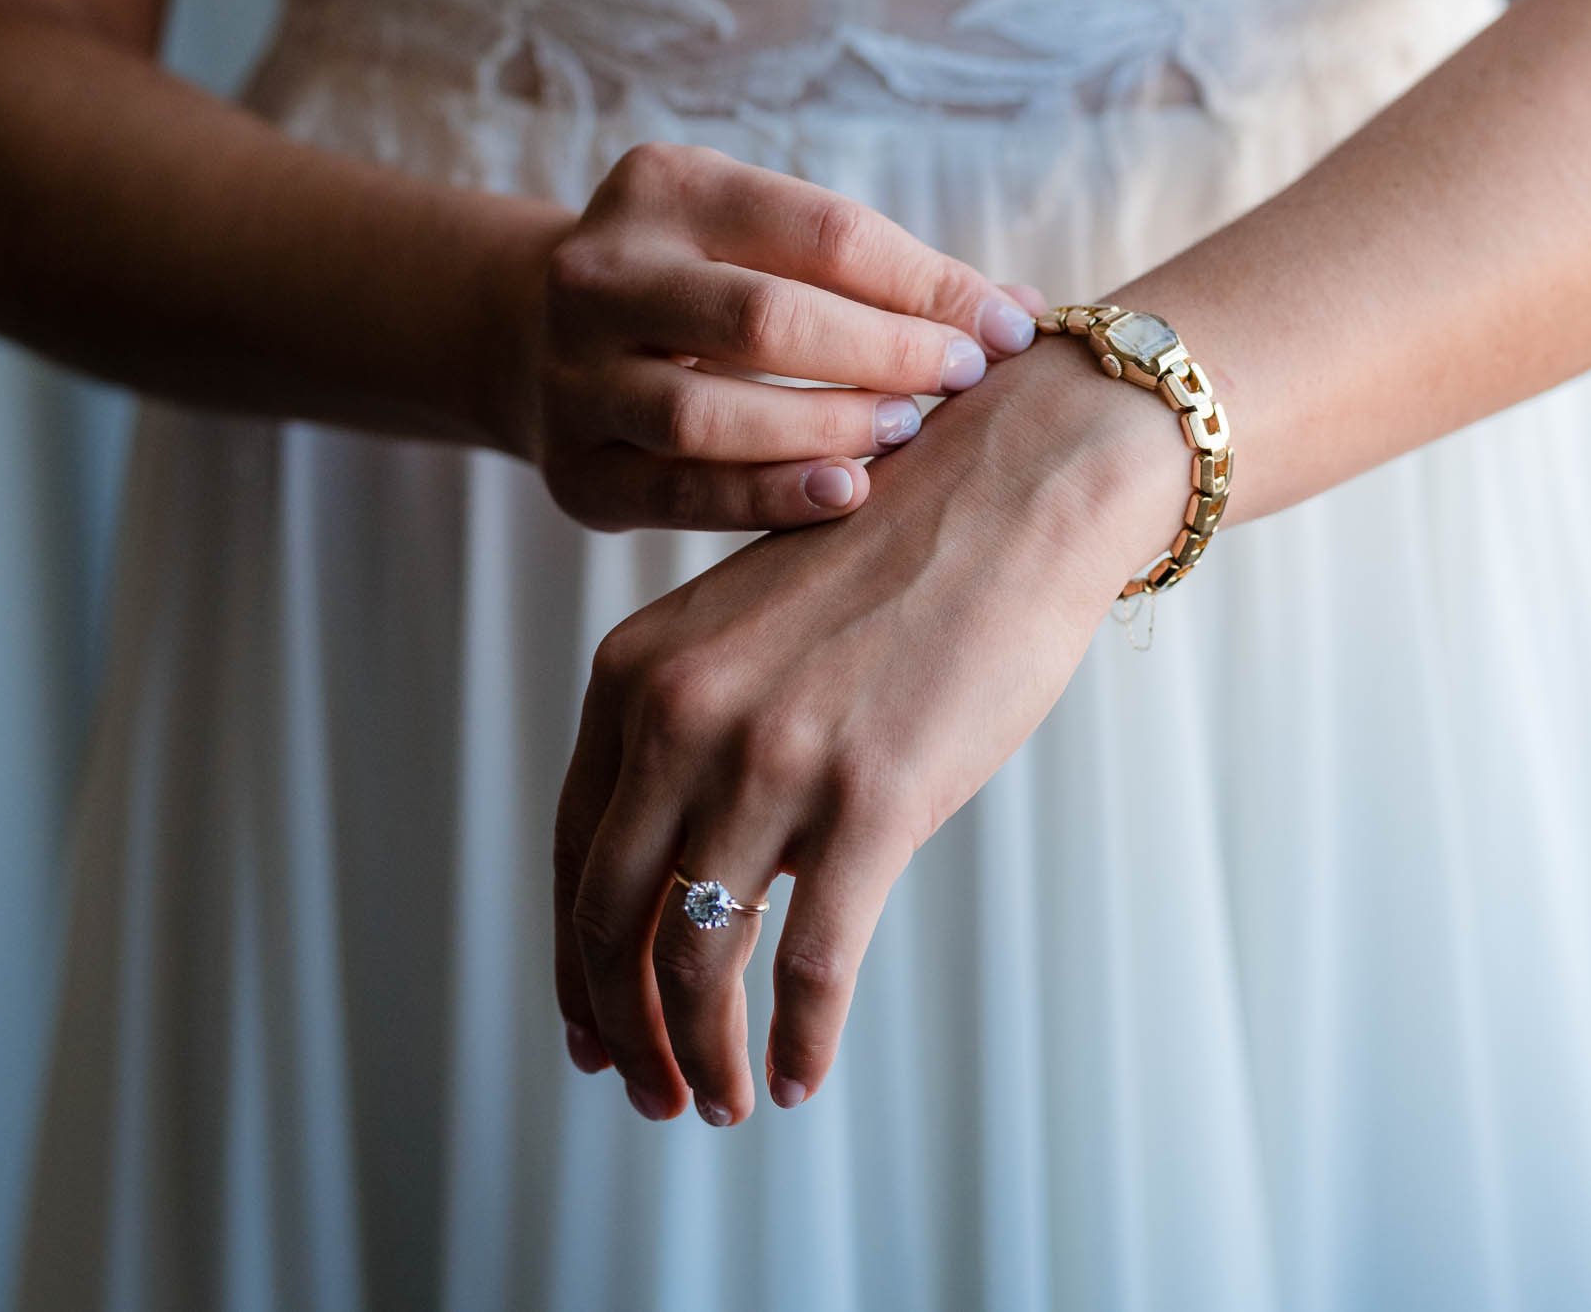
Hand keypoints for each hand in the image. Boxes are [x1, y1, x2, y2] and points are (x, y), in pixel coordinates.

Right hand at [495, 141, 1044, 531]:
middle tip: (958, 383)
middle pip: (764, 317)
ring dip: (828, 428)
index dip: (928, 284)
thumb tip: (1025, 317)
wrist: (539, 336)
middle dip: (884, 353)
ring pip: (709, 415)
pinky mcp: (574, 472)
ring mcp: (573, 376)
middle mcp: (600, 273)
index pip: (823, 232)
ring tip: (905, 434)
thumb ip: (889, 274)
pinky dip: (772, 498)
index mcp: (666, 187)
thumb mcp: (771, 242)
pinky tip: (846, 495)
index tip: (1003, 330)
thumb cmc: (709, 285)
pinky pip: (683, 495)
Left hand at [549, 335, 1190, 1120]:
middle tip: (650, 1091)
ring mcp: (774, 762)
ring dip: (699, 1055)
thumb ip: (696, 727)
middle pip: (610, 919)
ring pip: (698, 960)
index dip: (574, 959)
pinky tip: (801, 1081)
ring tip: (720, 1103)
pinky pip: (813, 964)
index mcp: (637, 674)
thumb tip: (683, 869)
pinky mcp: (873, 800)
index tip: (591, 1027)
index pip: (572, 852)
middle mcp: (683, 719)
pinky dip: (797, 1042)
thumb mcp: (750, 627)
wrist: (1018, 486)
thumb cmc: (900, 558)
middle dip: (621, 1027)